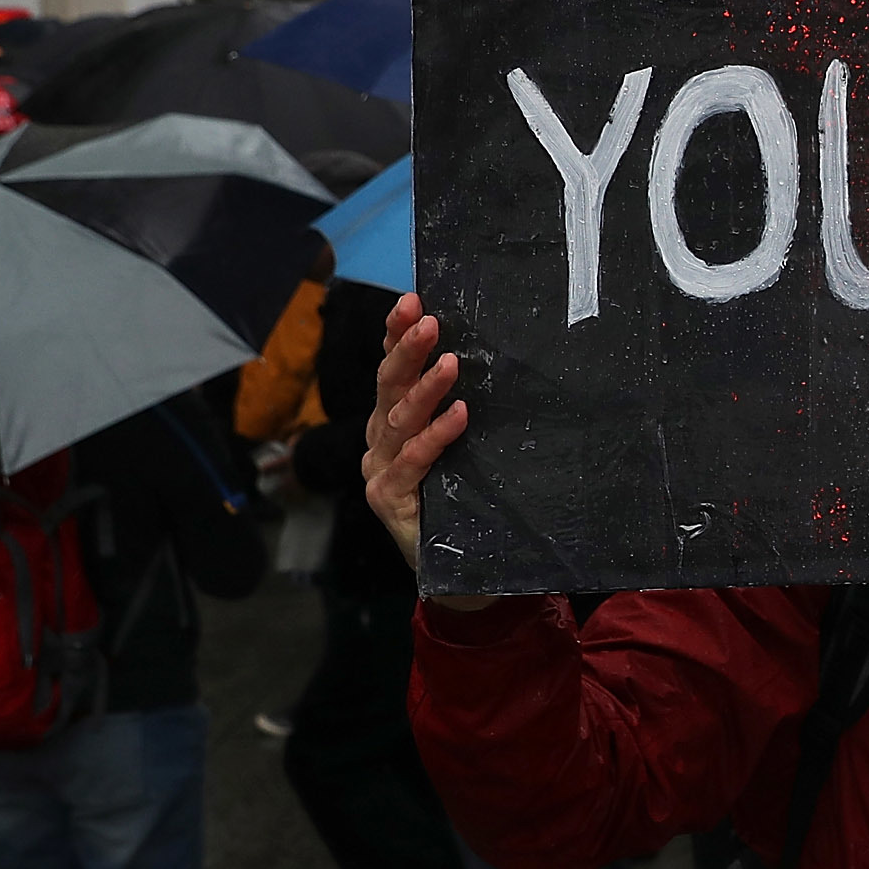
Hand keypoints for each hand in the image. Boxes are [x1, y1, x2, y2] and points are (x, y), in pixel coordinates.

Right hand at [363, 292, 489, 609]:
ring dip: (425, 388)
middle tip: (428, 319)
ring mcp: (380, 470)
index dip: (395, 334)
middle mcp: (380, 440)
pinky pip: (412, 462)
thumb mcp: (464, 446)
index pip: (391, 369)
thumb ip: (460, 408)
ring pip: (398, 420)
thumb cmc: (465, 498)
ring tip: (452, 362)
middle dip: (406, 350)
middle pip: (388, 386)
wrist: (459, 569)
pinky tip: (459, 415)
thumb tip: (488, 356)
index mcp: (393, 421)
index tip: (411, 299)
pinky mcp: (389, 500)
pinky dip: (435, 437)